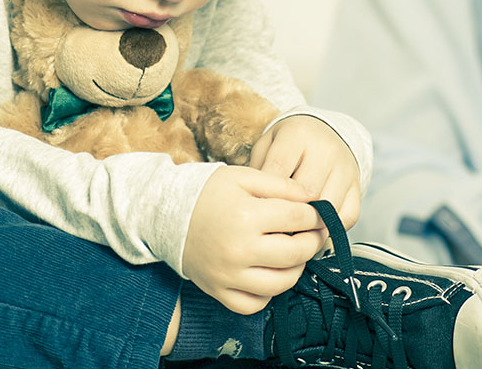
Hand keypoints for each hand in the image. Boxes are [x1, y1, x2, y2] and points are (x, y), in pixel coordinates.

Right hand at [181, 166, 324, 314]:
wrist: (164, 214)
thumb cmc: (205, 192)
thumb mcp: (243, 177)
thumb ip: (281, 185)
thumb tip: (313, 197)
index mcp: (246, 216)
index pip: (298, 219)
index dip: (315, 215)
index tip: (317, 212)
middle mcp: (238, 250)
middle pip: (296, 253)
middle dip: (313, 241)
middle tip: (314, 233)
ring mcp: (228, 275)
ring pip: (281, 283)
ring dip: (296, 268)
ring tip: (293, 252)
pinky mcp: (218, 291)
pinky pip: (255, 304)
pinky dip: (268, 293)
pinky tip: (268, 273)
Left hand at [248, 115, 360, 229]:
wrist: (322, 133)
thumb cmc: (286, 145)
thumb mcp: (266, 146)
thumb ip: (258, 170)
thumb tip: (257, 204)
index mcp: (298, 133)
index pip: (279, 169)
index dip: (265, 194)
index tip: (256, 210)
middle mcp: (326, 149)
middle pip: (307, 192)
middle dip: (288, 211)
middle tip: (271, 225)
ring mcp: (345, 168)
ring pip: (328, 207)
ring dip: (308, 223)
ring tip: (290, 230)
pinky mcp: (357, 187)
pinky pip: (347, 216)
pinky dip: (329, 228)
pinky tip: (312, 227)